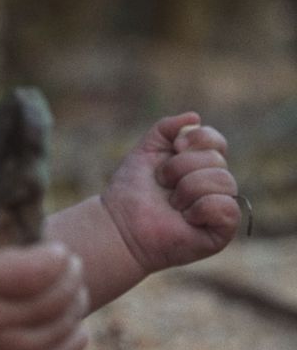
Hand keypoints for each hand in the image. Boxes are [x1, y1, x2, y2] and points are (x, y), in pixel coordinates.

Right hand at [0, 166, 88, 349]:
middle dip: (71, 272)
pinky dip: (75, 332)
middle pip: (60, 295)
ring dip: (75, 298)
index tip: (54, 245)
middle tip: (66, 260)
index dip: (57, 254)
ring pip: (68, 322)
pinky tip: (63, 316)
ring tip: (65, 284)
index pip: (39, 270)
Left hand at [101, 112, 238, 274]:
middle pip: (217, 160)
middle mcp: (215, 185)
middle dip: (180, 168)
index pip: (216, 141)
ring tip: (172, 203)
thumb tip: (195, 117)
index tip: (175, 147)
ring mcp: (220, 209)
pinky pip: (229, 209)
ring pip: (223, 181)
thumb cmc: (132, 190)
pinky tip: (186, 218)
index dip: (198, 138)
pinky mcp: (221, 232)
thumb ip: (167, 128)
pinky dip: (202, 208)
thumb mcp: (147, 149)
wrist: (119, 224)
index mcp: (201, 165)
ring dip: (188, 188)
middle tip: (163, 184)